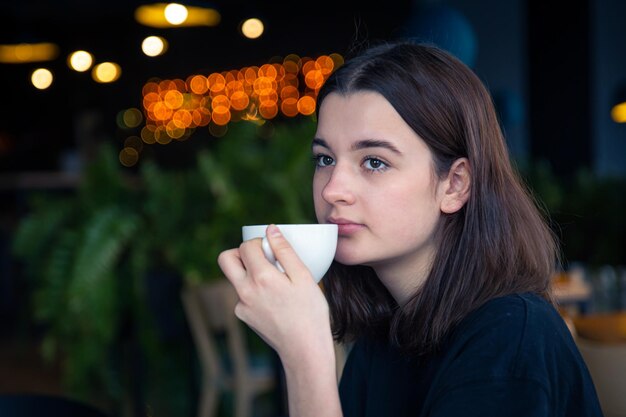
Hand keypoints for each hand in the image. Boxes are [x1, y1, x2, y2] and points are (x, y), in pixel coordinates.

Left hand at [217, 224, 333, 363]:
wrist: (304, 349)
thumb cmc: (309, 312)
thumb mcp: (304, 277)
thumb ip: (285, 251)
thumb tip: (271, 230)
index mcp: (261, 277)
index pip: (246, 246)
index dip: (259, 242)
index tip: (272, 248)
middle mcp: (245, 290)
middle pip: (226, 259)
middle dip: (240, 252)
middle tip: (260, 258)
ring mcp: (241, 305)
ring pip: (235, 278)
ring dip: (249, 272)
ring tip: (273, 282)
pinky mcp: (243, 316)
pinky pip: (243, 295)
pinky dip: (254, 291)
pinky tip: (274, 300)